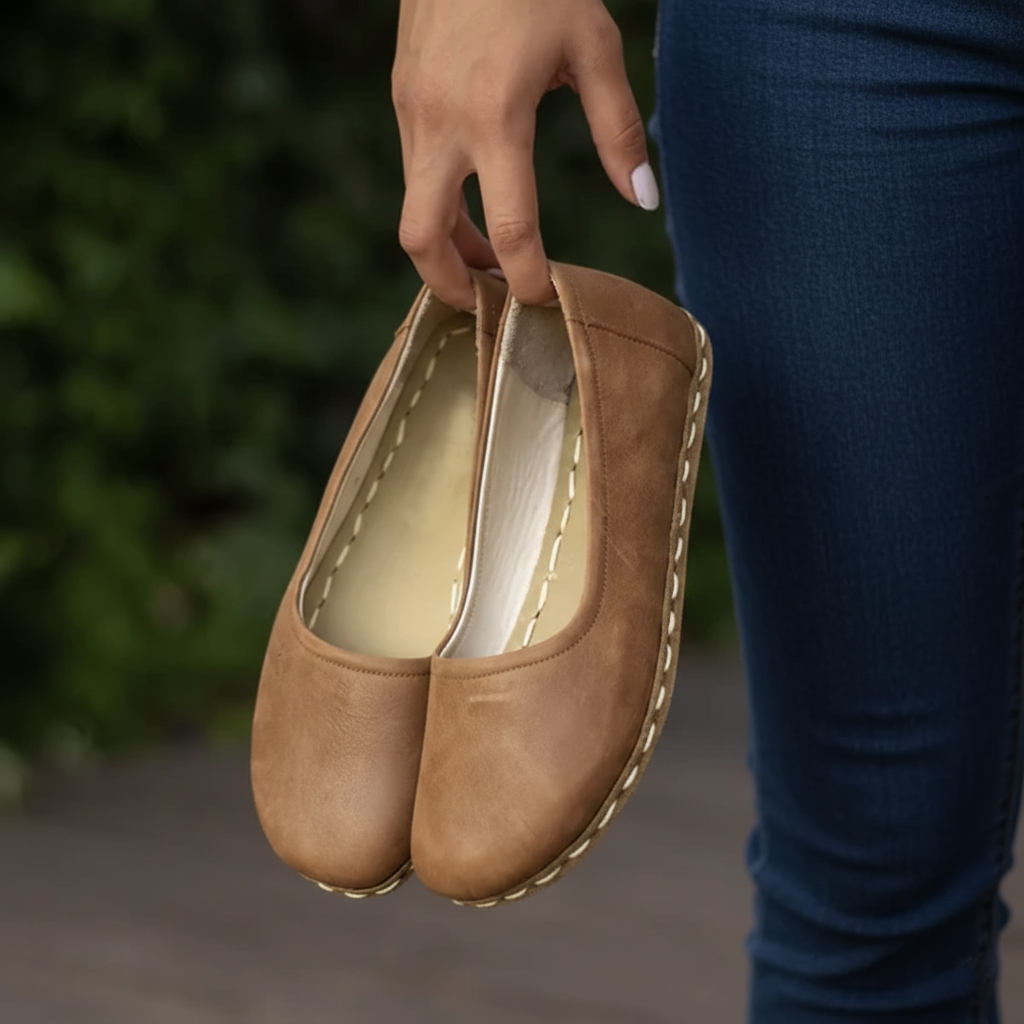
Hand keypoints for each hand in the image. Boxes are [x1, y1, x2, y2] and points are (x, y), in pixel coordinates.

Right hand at [392, 0, 657, 307]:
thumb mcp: (594, 48)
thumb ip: (619, 131)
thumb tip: (641, 199)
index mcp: (496, 116)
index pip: (510, 229)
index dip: (529, 278)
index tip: (545, 300)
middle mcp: (441, 123)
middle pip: (422, 239)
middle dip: (452, 286)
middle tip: (487, 308)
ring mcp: (412, 111)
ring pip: (415, 209)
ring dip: (449, 246)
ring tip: (488, 261)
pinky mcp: (402, 98)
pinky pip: (414, 173)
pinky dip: (441, 204)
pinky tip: (474, 200)